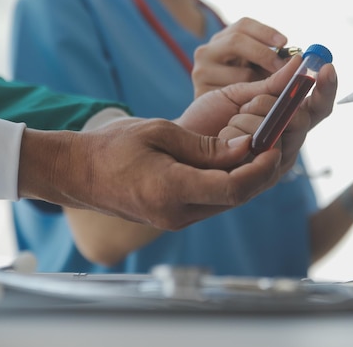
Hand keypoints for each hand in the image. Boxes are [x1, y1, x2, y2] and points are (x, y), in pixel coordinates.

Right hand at [17, 117, 281, 229]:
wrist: (77, 173)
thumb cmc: (111, 147)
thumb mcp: (159, 133)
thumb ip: (205, 146)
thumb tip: (244, 148)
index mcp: (171, 190)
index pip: (233, 188)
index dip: (260, 169)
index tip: (275, 146)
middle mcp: (177, 213)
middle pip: (237, 198)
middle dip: (262, 172)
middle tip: (275, 143)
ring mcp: (175, 219)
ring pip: (228, 201)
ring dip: (248, 177)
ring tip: (260, 147)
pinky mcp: (174, 217)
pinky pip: (213, 202)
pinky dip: (230, 182)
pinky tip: (235, 161)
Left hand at [179, 55, 336, 174]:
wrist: (179, 144)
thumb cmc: (208, 117)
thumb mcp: (240, 93)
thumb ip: (272, 84)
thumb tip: (300, 61)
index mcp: (288, 122)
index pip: (320, 106)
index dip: (327, 87)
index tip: (327, 67)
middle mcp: (289, 142)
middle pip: (304, 117)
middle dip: (270, 103)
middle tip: (245, 104)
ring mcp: (279, 162)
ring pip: (284, 129)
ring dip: (251, 119)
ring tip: (227, 127)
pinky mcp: (264, 177)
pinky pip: (265, 146)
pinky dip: (241, 134)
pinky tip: (224, 141)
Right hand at [192, 17, 289, 96]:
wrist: (216, 119)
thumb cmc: (244, 91)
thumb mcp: (257, 70)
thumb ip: (272, 61)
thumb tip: (296, 60)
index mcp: (223, 39)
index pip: (243, 25)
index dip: (265, 32)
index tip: (284, 42)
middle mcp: (207, 50)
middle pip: (237, 41)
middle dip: (265, 54)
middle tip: (284, 67)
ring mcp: (201, 70)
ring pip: (241, 72)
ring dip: (261, 82)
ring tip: (272, 91)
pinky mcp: (201, 91)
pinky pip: (234, 93)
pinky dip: (250, 98)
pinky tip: (255, 103)